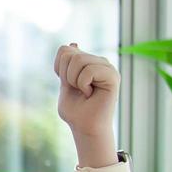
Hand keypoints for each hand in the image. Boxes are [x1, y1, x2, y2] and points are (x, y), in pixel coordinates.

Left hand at [54, 44, 119, 165]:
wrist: (85, 127)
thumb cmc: (76, 111)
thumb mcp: (65, 84)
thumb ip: (66, 66)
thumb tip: (73, 44)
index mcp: (87, 63)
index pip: (65, 50)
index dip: (59, 68)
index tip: (67, 83)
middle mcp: (99, 62)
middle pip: (69, 54)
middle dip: (66, 75)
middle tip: (77, 89)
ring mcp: (107, 67)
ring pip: (78, 60)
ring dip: (74, 81)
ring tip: (84, 92)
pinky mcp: (112, 75)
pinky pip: (88, 71)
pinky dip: (83, 84)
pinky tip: (91, 93)